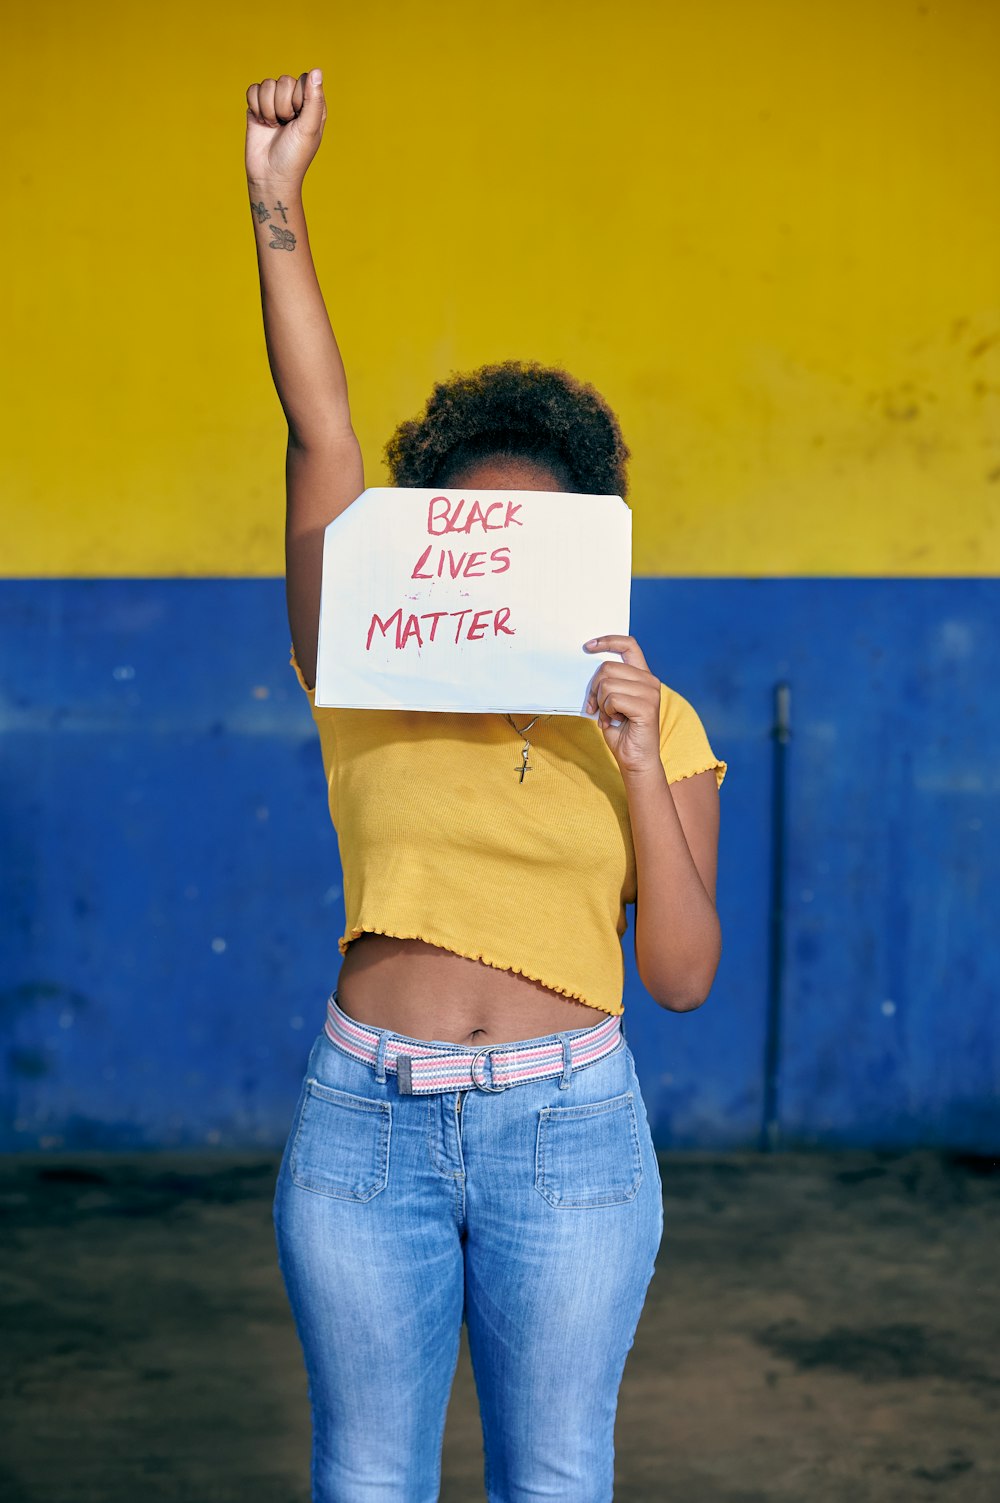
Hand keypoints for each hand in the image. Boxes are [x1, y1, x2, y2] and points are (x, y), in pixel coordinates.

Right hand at [245, 69, 326, 188]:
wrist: (270, 175)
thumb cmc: (294, 156)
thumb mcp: (308, 129)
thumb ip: (313, 99)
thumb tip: (317, 70)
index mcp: (312, 104)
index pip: (303, 79)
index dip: (298, 97)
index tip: (298, 118)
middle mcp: (294, 100)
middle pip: (284, 81)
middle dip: (282, 106)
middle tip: (285, 126)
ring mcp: (275, 102)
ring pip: (267, 85)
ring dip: (268, 110)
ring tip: (274, 127)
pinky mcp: (257, 106)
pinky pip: (253, 89)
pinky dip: (255, 107)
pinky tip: (262, 123)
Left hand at [584, 635, 662, 776]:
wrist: (634, 759)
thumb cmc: (621, 730)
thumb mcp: (610, 701)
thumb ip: (607, 682)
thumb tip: (588, 666)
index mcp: (642, 675)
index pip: (628, 645)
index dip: (607, 641)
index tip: (588, 647)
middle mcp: (649, 680)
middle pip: (607, 667)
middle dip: (594, 688)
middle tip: (596, 707)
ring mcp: (650, 693)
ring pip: (607, 684)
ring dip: (601, 704)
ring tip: (608, 717)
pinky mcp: (647, 707)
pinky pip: (612, 699)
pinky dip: (606, 712)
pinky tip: (613, 721)